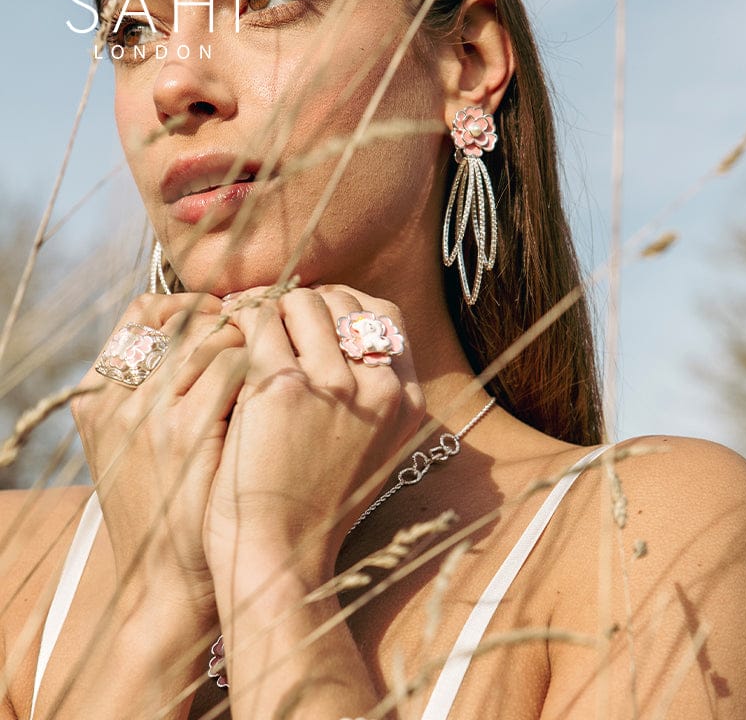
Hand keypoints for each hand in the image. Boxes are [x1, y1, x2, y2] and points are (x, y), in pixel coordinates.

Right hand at [72, 292, 247, 611]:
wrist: (168, 582)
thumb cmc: (170, 508)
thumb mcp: (141, 445)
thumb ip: (162, 390)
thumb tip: (214, 333)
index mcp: (98, 395)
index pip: (142, 312)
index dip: (189, 305)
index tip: (224, 317)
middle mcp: (118, 396)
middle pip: (181, 316)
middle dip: (228, 317)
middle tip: (261, 332)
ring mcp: (149, 412)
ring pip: (212, 334)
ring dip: (251, 340)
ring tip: (272, 361)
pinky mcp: (188, 431)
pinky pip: (236, 364)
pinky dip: (262, 367)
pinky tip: (278, 389)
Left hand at [204, 285, 424, 577]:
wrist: (281, 561)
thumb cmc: (315, 506)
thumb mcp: (368, 448)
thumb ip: (366, 393)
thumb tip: (336, 332)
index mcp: (406, 400)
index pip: (384, 316)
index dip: (344, 304)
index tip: (310, 314)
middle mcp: (379, 387)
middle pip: (342, 301)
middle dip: (300, 300)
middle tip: (267, 314)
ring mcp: (335, 385)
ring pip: (299, 301)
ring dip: (266, 306)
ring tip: (242, 326)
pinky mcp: (286, 388)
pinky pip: (259, 323)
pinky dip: (238, 323)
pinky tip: (224, 340)